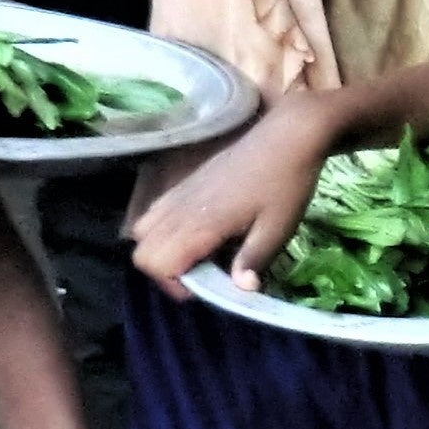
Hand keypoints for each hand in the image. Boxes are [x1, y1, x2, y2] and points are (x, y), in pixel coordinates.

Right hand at [128, 97, 342, 293]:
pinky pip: (154, 213)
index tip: (207, 288)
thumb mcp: (277, 229)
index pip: (155, 264)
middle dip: (165, 273)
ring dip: (163, 252)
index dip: (175, 286)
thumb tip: (242, 291)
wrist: (286, 137)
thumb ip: (253, 261)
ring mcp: (179, 193)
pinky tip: (199, 233)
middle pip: (141, 253)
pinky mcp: (184, 184)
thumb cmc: (286, 184)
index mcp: (200, 223)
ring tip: (198, 256)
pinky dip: (164, 232)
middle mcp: (180, 208)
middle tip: (202, 276)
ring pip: (142, 232)